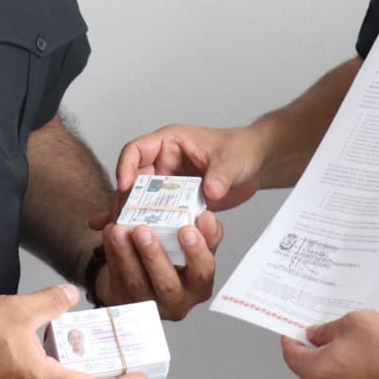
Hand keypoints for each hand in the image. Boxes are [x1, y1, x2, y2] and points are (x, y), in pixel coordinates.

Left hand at [95, 210, 222, 321]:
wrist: (145, 273)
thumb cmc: (173, 255)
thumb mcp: (190, 242)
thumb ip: (197, 226)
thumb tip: (205, 216)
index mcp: (198, 285)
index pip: (203, 271)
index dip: (197, 252)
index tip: (187, 229)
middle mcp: (176, 300)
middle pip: (167, 285)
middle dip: (154, 256)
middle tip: (143, 231)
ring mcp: (148, 303)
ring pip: (137, 282)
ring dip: (126, 254)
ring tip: (119, 229)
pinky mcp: (123, 300)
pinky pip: (116, 277)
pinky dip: (112, 253)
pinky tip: (110, 233)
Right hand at [96, 124, 266, 232]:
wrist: (256, 164)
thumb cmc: (241, 150)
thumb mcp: (232, 161)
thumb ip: (220, 176)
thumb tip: (210, 191)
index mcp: (170, 142)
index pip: (136, 150)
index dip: (126, 167)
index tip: (125, 187)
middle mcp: (164, 161)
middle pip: (133, 179)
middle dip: (125, 200)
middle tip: (122, 221)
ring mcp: (168, 182)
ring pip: (140, 198)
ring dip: (132, 215)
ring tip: (123, 235)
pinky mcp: (175, 200)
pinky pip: (156, 211)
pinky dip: (143, 222)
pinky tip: (132, 237)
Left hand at [279, 310, 378, 378]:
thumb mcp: (350, 323)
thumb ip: (325, 330)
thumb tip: (316, 335)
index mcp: (318, 373)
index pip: (292, 356)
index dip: (292, 339)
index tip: (294, 331)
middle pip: (311, 370)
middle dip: (317, 351)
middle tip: (328, 332)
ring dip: (337, 364)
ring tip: (355, 345)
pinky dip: (355, 375)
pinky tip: (368, 359)